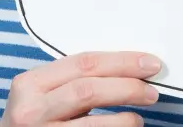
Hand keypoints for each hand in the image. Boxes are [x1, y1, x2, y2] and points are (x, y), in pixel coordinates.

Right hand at [0, 52, 161, 126]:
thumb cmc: (34, 117)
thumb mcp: (43, 92)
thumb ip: (75, 79)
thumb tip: (130, 69)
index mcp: (30, 83)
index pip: (84, 63)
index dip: (122, 61)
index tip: (149, 64)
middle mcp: (30, 110)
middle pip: (89, 90)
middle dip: (127, 87)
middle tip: (152, 91)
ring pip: (92, 123)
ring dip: (124, 119)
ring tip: (137, 118)